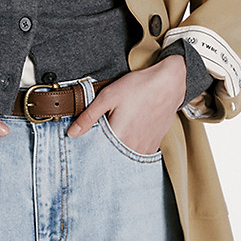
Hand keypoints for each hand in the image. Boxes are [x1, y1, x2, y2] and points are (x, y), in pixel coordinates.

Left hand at [67, 57, 186, 154]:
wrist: (169, 83)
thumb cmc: (139, 87)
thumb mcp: (108, 96)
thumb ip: (88, 117)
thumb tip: (72, 133)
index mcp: (119, 136)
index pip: (97, 153)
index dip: (89, 149)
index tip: (85, 144)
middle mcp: (133, 147)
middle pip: (111, 156)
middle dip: (103, 151)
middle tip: (102, 135)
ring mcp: (145, 148)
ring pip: (125, 157)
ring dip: (117, 150)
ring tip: (117, 132)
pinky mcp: (154, 145)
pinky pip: (137, 153)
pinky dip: (130, 148)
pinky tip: (128, 135)